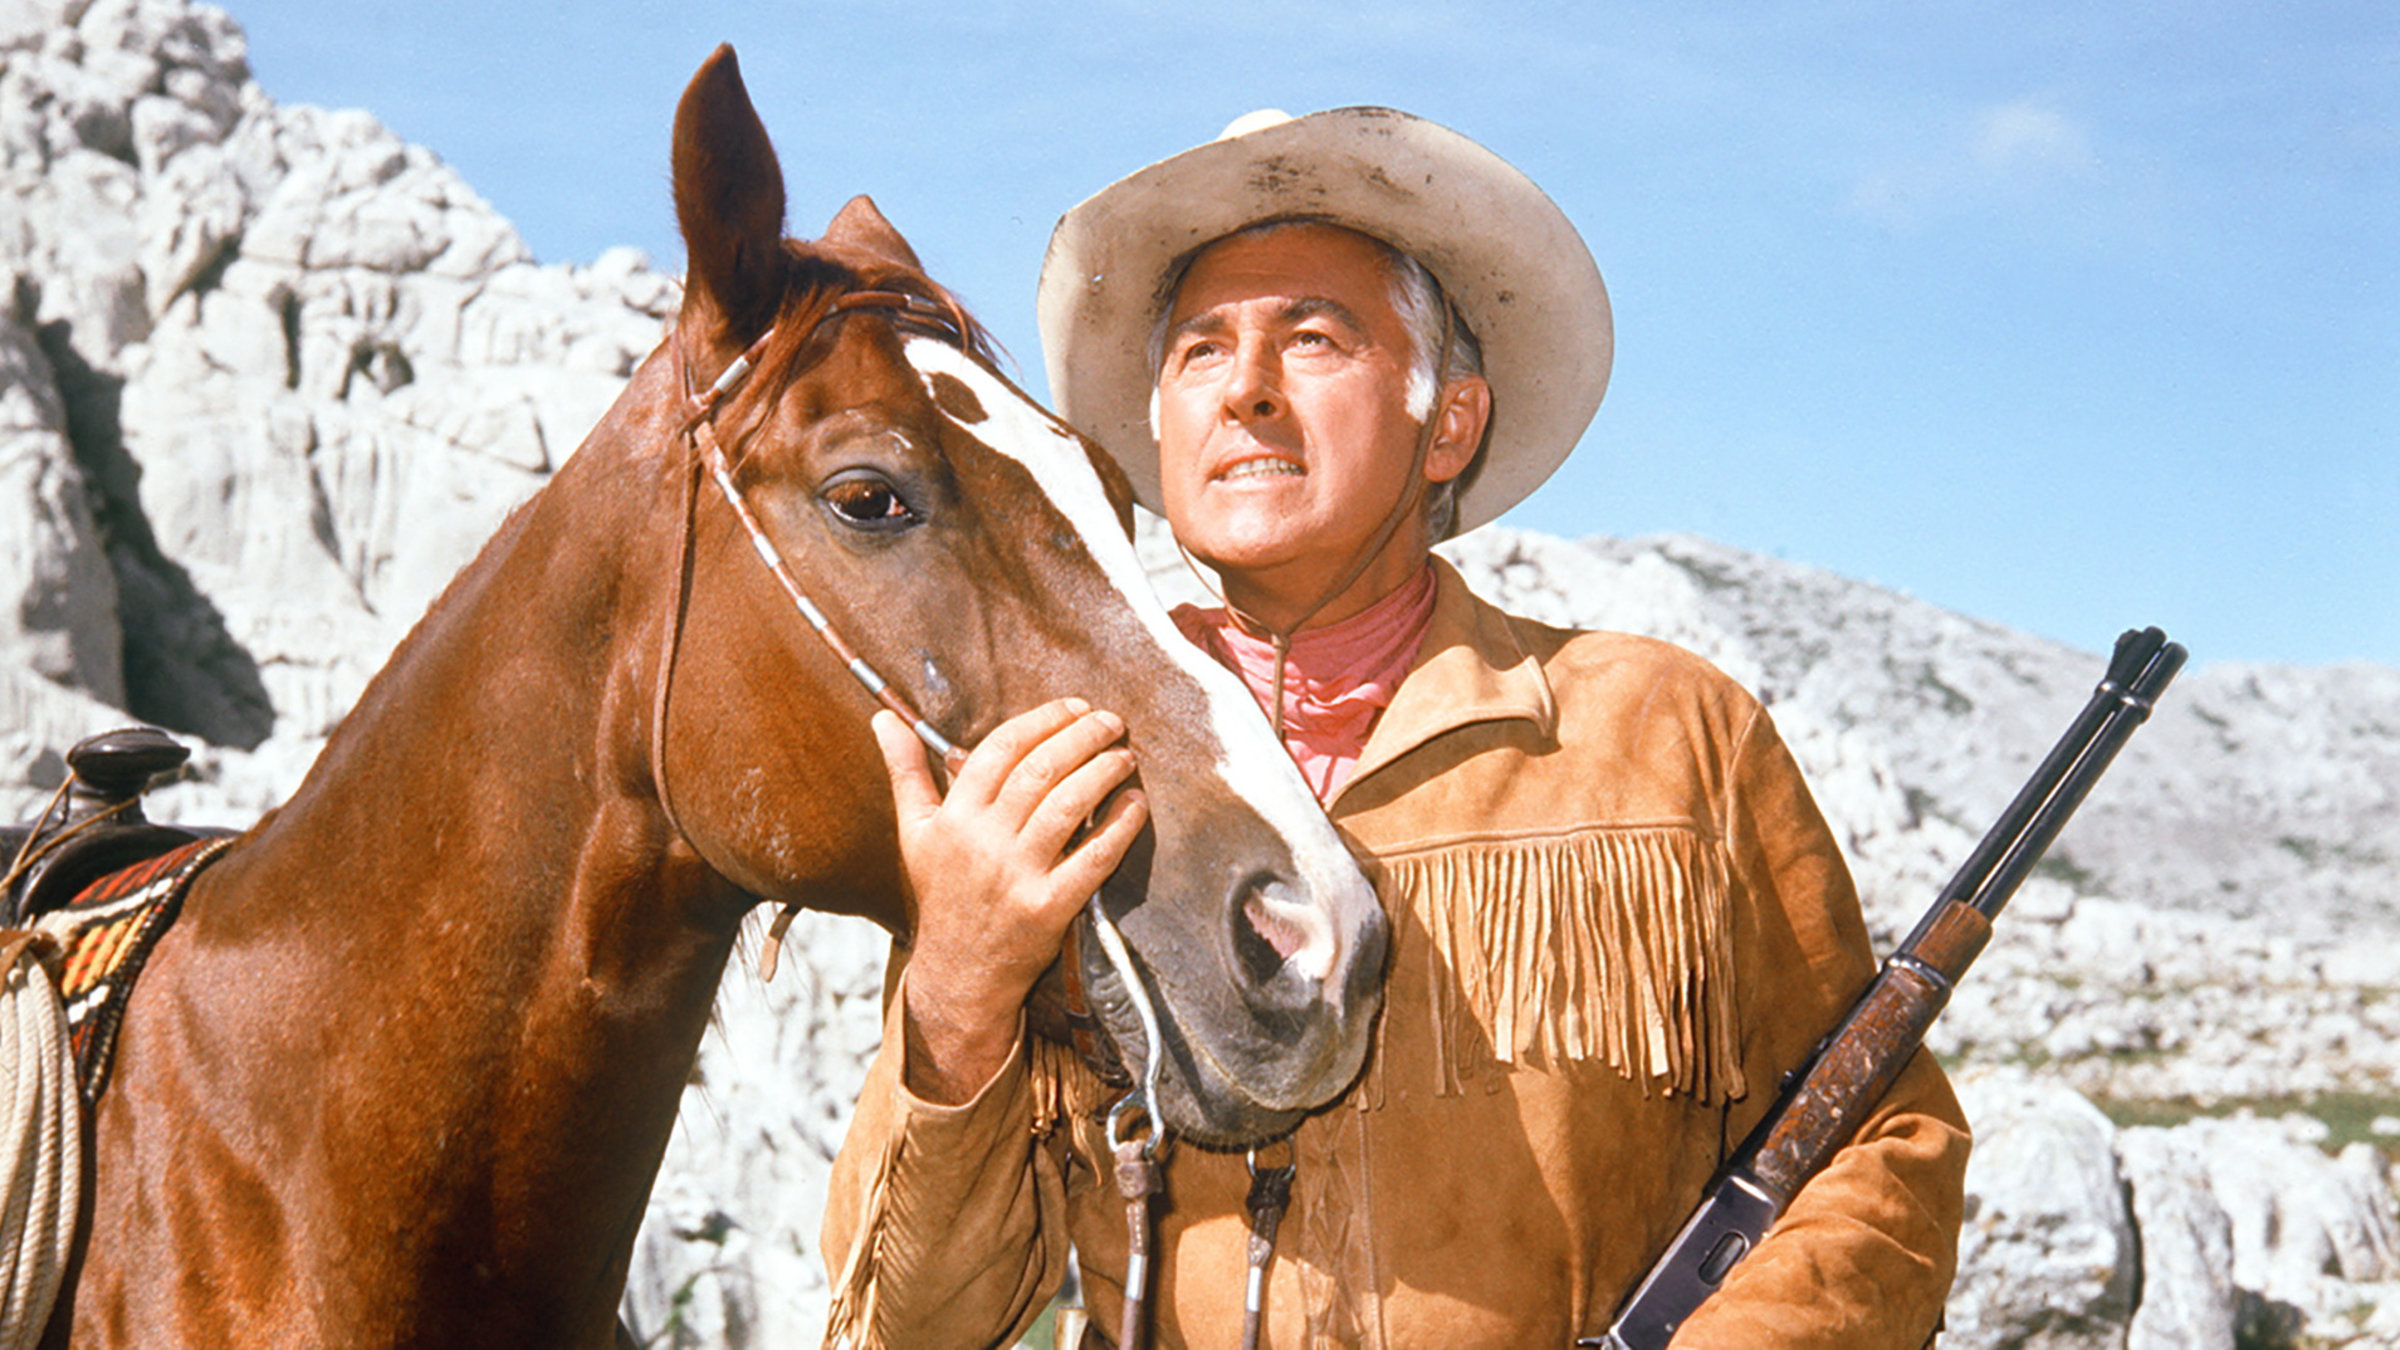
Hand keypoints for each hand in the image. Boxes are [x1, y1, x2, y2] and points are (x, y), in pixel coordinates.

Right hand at [874, 699, 1148, 1104]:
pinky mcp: (1048, 908)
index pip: (999, 749)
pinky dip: (1119, 827)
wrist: (959, 972)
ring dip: (1104, 772)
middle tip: (1110, 721)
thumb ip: (905, 771)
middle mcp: (983, 841)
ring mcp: (1017, 875)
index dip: (1041, 719)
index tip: (1073, 706)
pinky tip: (1136, 804)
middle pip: (1040, 770)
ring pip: (1068, 806)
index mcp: (954, 817)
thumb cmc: (942, 892)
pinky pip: (1092, 859)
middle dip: (1082, 736)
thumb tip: (882, 719)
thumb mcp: (915, 831)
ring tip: (1125, 755)